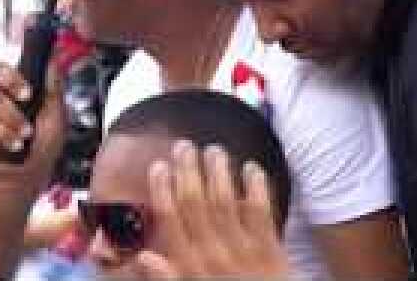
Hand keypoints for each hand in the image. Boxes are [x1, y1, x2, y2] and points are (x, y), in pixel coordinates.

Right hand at [0, 61, 65, 198]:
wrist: (31, 176)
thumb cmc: (45, 145)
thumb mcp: (57, 115)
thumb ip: (54, 88)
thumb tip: (52, 60)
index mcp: (17, 92)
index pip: (4, 69)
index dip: (12, 73)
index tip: (28, 90)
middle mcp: (0, 100)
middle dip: (12, 87)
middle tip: (26, 99)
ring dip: (15, 121)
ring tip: (27, 135)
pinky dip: (7, 137)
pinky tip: (16, 146)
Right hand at [134, 141, 290, 280]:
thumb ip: (168, 277)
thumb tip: (144, 258)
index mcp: (190, 265)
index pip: (171, 220)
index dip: (163, 190)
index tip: (159, 166)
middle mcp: (214, 254)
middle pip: (196, 204)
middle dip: (189, 172)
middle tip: (184, 147)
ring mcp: (244, 251)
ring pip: (226, 203)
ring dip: (219, 173)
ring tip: (213, 150)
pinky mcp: (272, 252)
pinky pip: (262, 214)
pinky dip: (257, 189)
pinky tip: (252, 168)